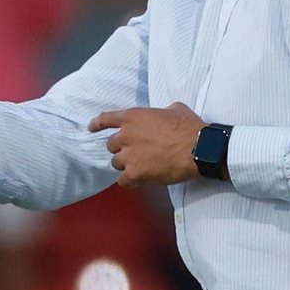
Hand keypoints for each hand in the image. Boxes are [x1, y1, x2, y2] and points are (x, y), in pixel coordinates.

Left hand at [89, 102, 205, 187]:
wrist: (198, 149)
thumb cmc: (189, 127)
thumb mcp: (174, 109)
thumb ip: (158, 112)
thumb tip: (160, 116)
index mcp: (133, 117)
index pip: (105, 119)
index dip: (96, 124)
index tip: (91, 128)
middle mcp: (126, 135)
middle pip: (111, 145)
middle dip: (122, 148)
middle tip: (136, 152)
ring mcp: (128, 155)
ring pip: (116, 163)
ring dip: (126, 164)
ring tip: (142, 166)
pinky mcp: (134, 173)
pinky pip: (122, 181)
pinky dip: (129, 181)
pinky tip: (139, 180)